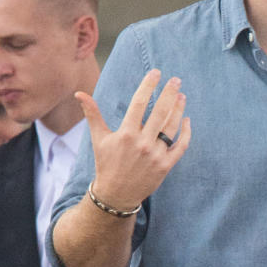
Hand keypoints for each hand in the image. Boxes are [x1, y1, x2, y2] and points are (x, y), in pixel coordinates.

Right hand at [77, 69, 190, 210]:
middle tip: (176, 79)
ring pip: (172, 126)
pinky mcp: (166, 165)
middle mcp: (141, 143)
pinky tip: (187, 120)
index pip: (139, 103)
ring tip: (182, 96)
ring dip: (179, 109)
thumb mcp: (98, 138)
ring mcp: (155, 154)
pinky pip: (181, 145)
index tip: (156, 72)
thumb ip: (92, 114)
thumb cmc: (106, 163)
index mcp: (125, 134)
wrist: (116, 194)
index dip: (148, 86)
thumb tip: (79, 94)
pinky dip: (186, 132)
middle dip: (169, 93)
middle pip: (160, 112)